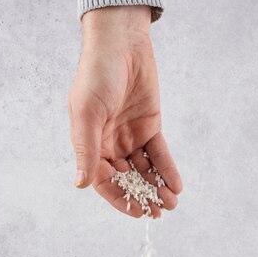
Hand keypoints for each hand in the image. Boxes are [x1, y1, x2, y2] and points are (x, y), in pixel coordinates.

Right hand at [68, 6, 181, 217]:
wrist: (121, 43)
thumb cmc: (96, 75)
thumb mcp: (88, 114)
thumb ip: (87, 150)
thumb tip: (81, 184)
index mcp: (89, 144)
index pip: (104, 181)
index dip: (120, 199)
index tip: (137, 212)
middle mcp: (109, 144)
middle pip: (127, 179)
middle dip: (142, 196)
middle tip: (159, 212)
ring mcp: (130, 136)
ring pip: (145, 169)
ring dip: (157, 186)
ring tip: (171, 203)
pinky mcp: (150, 126)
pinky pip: (159, 154)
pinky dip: (167, 169)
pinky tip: (176, 184)